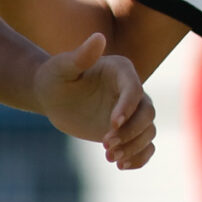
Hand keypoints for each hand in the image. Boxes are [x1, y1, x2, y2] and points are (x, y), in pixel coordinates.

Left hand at [33, 33, 155, 167]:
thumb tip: (99, 36)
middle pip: (148, 114)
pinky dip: (140, 158)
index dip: (127, 108)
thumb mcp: (62, 67)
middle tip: (107, 145)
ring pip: (148, 132)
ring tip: (110, 157)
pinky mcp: (129, 131)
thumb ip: (82, 55)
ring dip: (134, 147)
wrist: (52, 97)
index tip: (111, 125)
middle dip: (131, 132)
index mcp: (122, 72)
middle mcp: (133, 92)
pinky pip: (146, 146)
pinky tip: (121, 165)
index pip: (135, 90)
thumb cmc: (54, 78)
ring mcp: (133, 113)